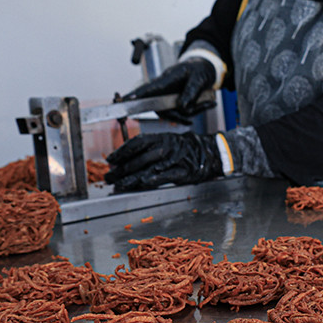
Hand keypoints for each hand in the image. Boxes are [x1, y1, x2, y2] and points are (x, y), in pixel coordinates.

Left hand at [105, 132, 222, 191]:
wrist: (211, 152)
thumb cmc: (186, 149)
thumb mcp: (168, 143)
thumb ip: (150, 149)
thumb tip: (128, 157)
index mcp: (162, 138)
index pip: (137, 143)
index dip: (122, 151)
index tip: (111, 159)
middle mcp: (167, 146)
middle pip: (140, 157)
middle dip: (123, 168)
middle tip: (110, 176)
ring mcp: (176, 159)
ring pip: (150, 167)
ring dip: (133, 176)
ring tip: (121, 184)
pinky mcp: (184, 171)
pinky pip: (167, 175)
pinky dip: (154, 178)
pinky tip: (143, 183)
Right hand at [121, 59, 216, 124]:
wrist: (203, 68)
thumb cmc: (198, 69)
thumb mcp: (199, 78)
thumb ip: (191, 91)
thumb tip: (182, 107)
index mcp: (167, 78)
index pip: (150, 88)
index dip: (138, 95)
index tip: (126, 100)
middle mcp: (164, 89)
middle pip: (163, 108)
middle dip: (180, 114)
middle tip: (202, 106)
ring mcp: (168, 97)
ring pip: (175, 112)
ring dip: (194, 110)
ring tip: (210, 101)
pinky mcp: (173, 103)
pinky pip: (182, 113)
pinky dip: (195, 111)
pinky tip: (208, 104)